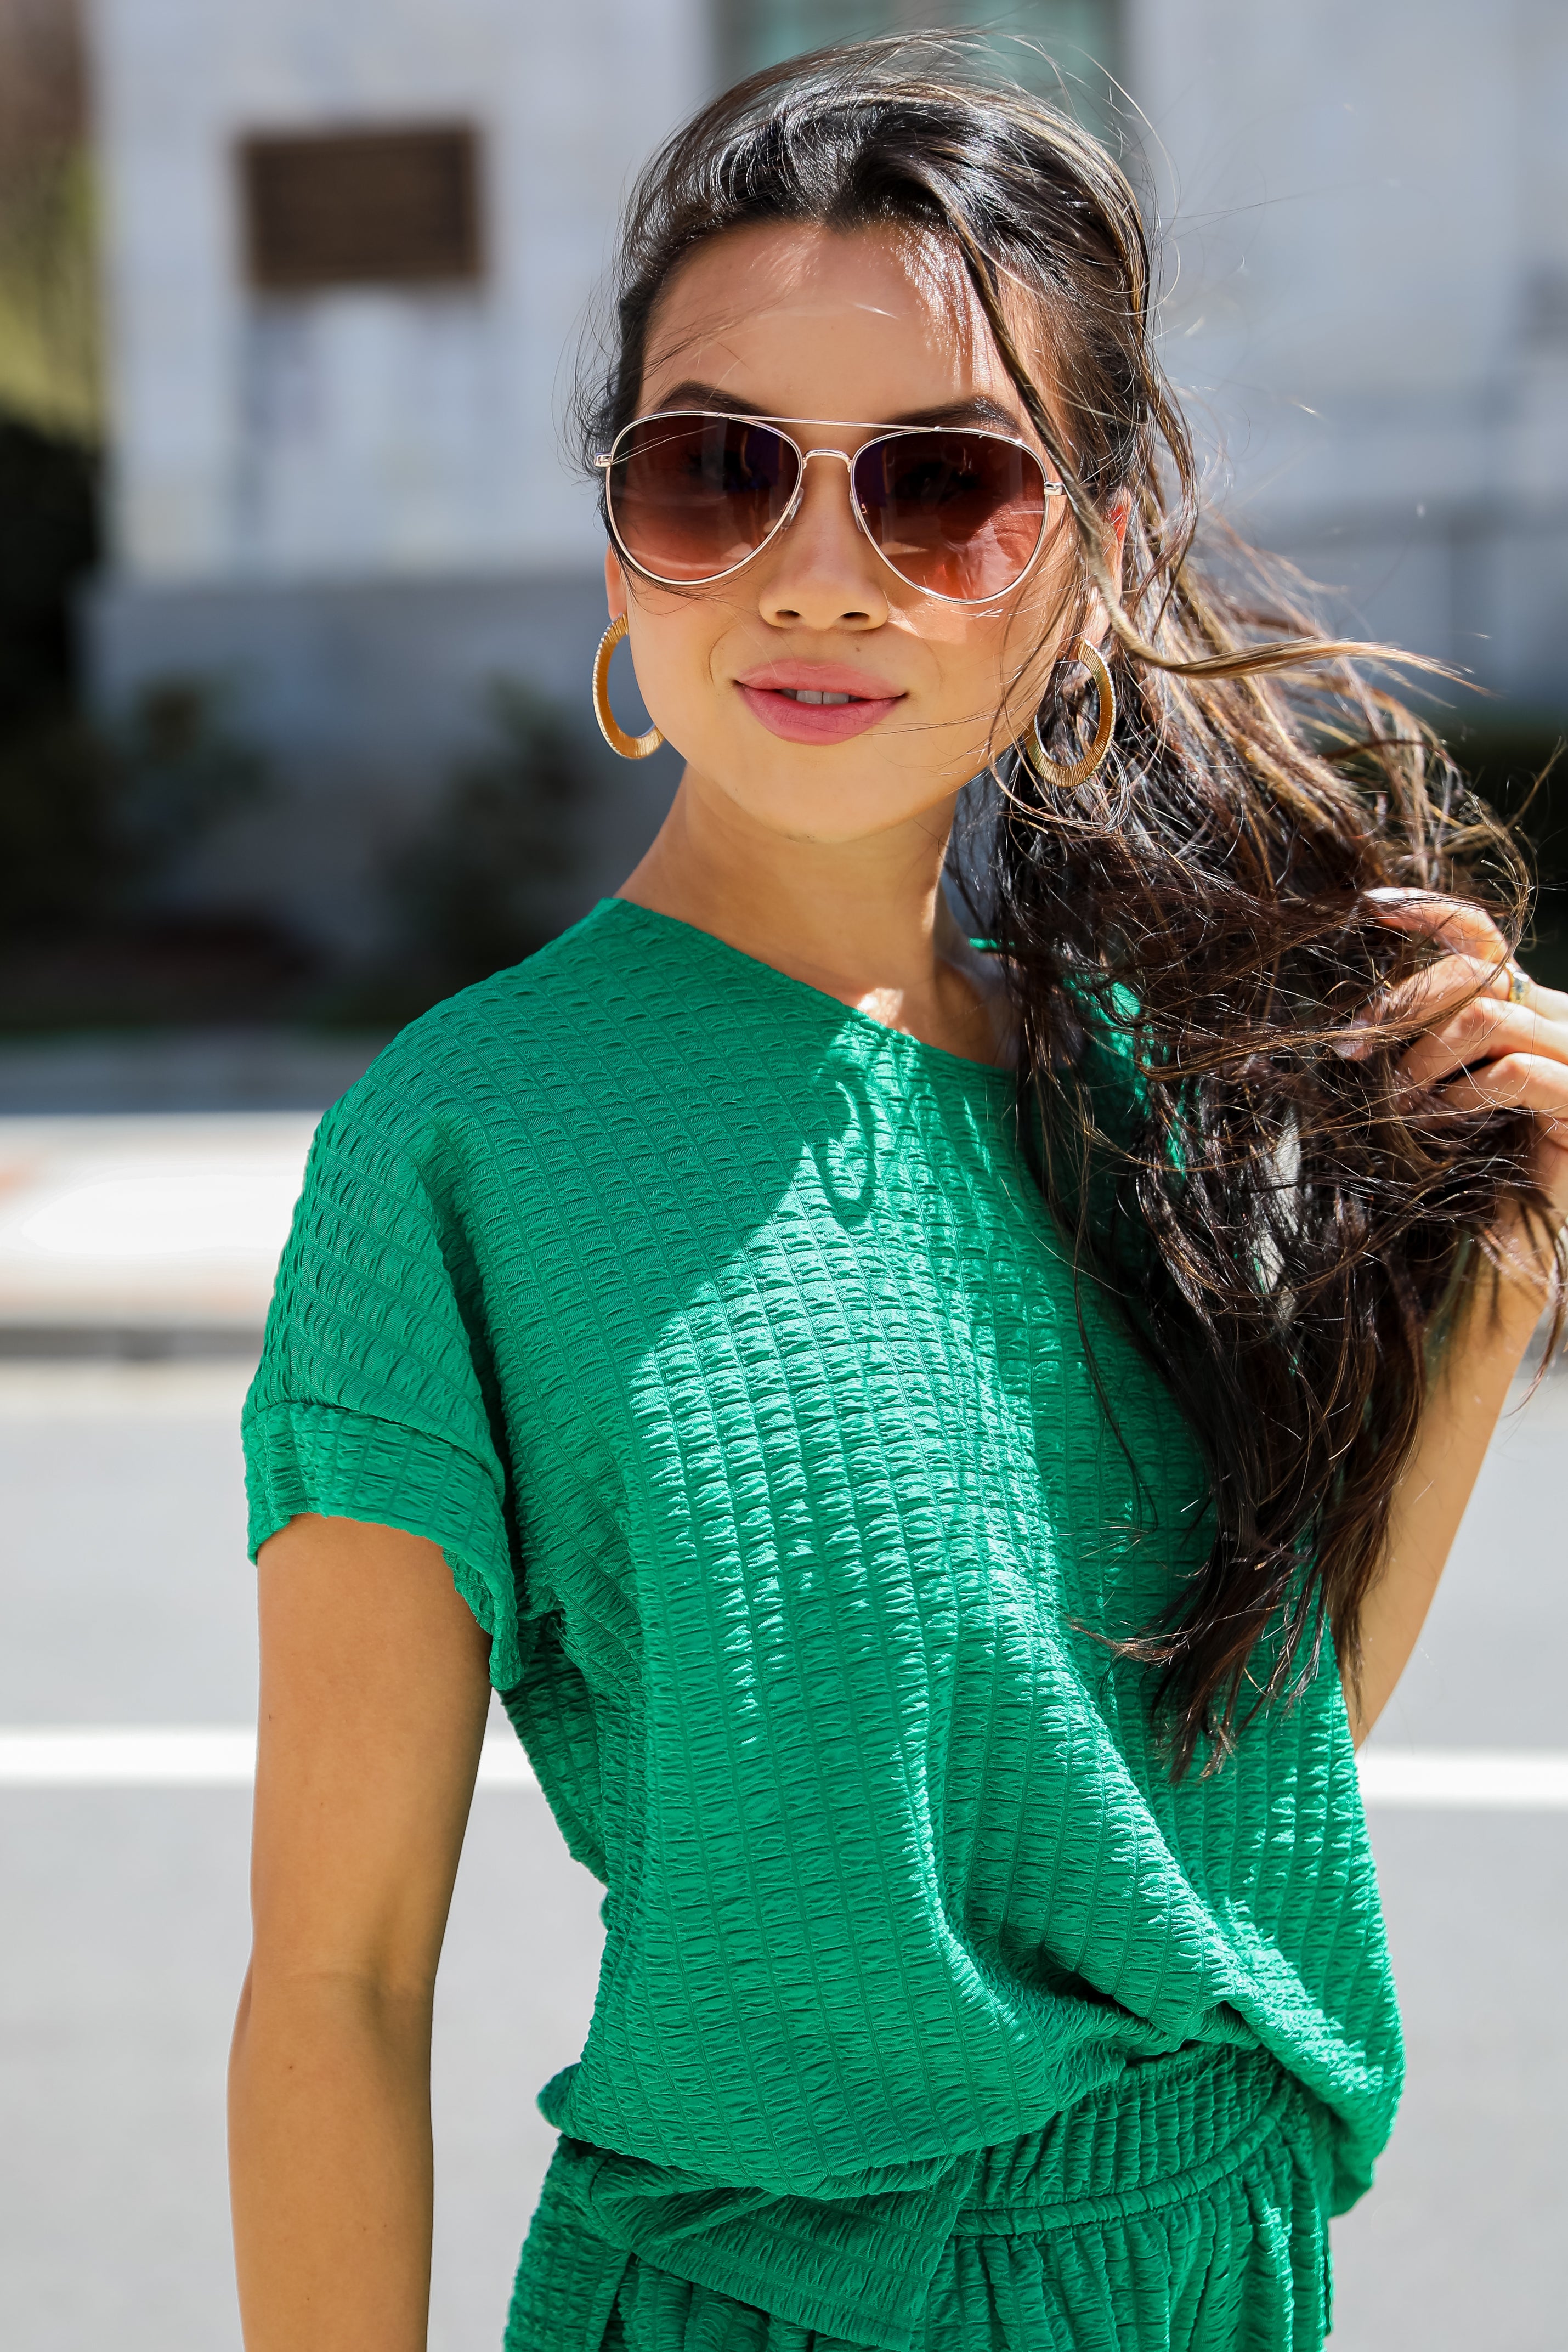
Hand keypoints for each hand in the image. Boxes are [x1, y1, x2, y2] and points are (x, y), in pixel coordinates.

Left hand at [1337, 890, 1567, 1238]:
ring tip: (1399, 1104)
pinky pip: (1514, 1071)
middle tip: (1350, 1047)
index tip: (1368, 908)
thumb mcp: (1430, 1092)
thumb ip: (1412, 1046)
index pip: (1481, 934)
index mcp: (1520, 1006)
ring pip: (1488, 1014)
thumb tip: (1346, 1024)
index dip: (1430, 910)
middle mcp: (1555, 1018)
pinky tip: (1439, 1124)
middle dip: (1400, 1003)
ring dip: (1424, 1058)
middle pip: (1476, 969)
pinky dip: (1463, 1094)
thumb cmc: (1464, 1168)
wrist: (1506, 1245)